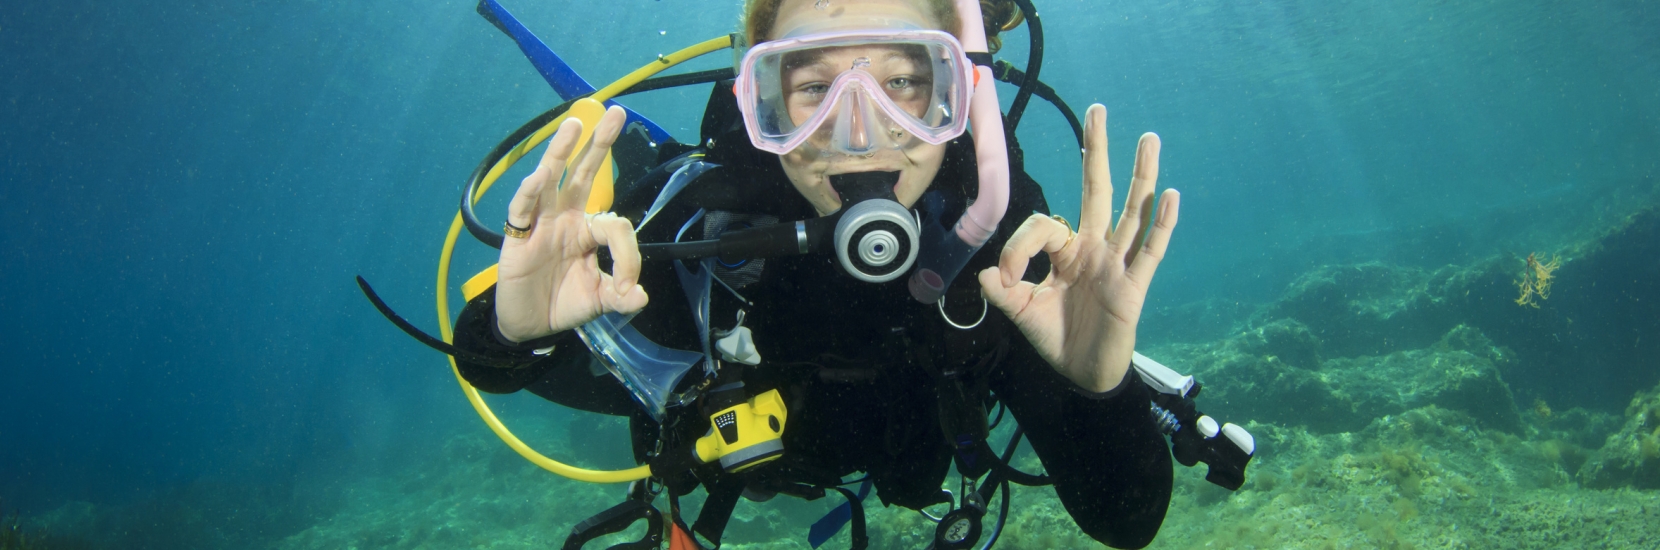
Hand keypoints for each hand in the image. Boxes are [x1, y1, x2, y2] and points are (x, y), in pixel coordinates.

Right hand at [494, 106, 648, 342]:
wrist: (529, 325)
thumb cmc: (564, 303)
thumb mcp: (599, 301)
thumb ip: (621, 297)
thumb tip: (641, 297)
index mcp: (589, 230)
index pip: (615, 224)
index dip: (628, 254)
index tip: (629, 287)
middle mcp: (566, 218)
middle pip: (583, 173)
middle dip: (599, 145)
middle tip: (616, 114)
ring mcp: (541, 224)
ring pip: (551, 179)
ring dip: (560, 152)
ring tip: (575, 125)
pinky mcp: (517, 237)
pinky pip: (522, 210)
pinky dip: (529, 193)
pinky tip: (538, 177)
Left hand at [978, 105, 1179, 392]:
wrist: (1082, 375)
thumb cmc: (1057, 339)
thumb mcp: (1023, 313)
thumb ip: (1004, 293)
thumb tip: (988, 273)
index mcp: (1066, 252)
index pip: (1043, 226)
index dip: (1021, 248)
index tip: (1009, 279)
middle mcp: (1093, 248)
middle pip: (1096, 190)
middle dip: (1096, 151)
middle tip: (1097, 110)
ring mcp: (1117, 264)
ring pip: (1131, 212)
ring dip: (1141, 175)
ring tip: (1150, 139)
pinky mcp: (1134, 287)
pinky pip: (1150, 251)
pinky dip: (1160, 224)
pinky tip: (1169, 195)